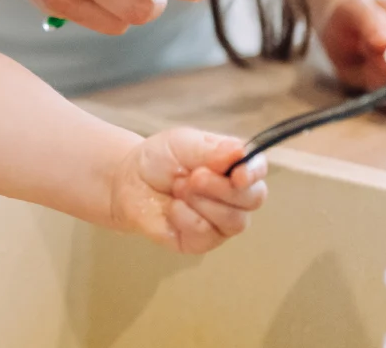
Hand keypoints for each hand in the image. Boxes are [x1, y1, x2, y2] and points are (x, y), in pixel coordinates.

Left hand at [109, 128, 267, 253]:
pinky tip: (173, 208)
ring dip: (203, 203)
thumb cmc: (159, 159)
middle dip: (222, 188)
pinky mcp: (202, 241)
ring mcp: (221, 221)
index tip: (239, 174)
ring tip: (178, 188)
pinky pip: (207, 235)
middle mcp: (235, 195)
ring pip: (234, 221)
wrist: (127, 182)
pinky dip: (186, 218)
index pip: (258, 169)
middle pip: (253, 199)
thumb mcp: (183, 143)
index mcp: (234, 165)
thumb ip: (212, 149)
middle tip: (194, 177)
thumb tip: (242, 152)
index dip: (254, 172)